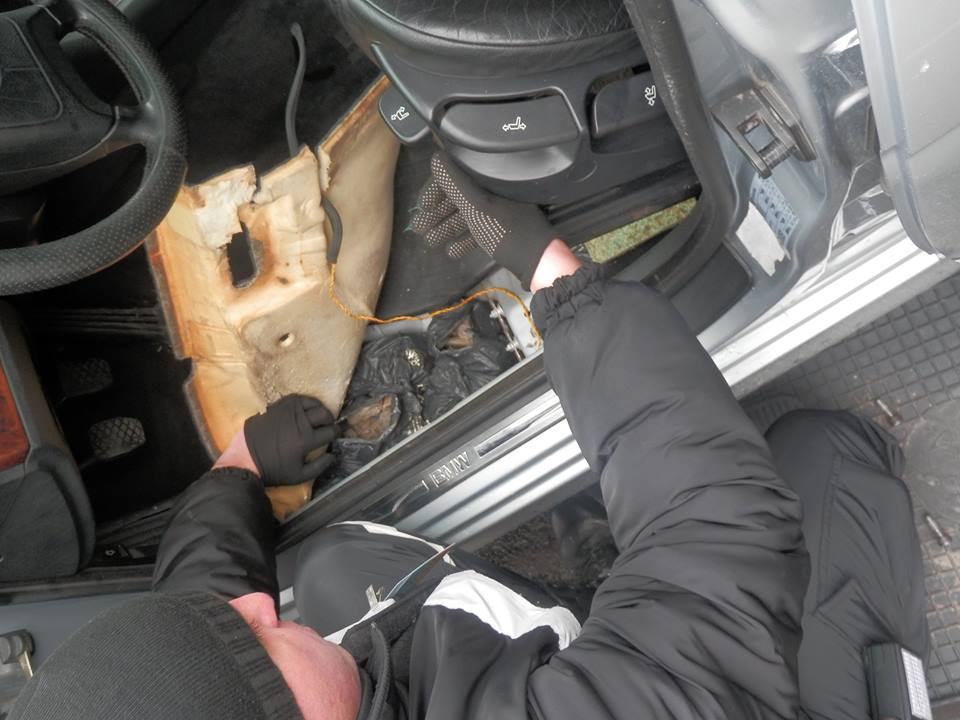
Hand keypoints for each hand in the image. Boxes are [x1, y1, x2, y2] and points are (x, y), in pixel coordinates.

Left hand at [241, 395, 339, 486]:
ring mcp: (287, 411)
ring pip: (312, 402)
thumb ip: (320, 466)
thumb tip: (333, 455)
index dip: (336, 432)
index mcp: (306, 439)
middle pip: (324, 413)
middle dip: (330, 419)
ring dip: (319, 408)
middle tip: (328, 425)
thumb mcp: (299, 476)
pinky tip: (304, 408)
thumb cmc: (273, 470)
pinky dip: (304, 401)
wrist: (246, 460)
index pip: (330, 431)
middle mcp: (299, 422)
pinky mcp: (277, 406)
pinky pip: (296, 398)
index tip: (336, 434)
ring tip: (318, 415)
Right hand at [410, 153, 555, 288]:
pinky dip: (465, 239)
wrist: (538, 263)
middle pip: (460, 198)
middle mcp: (496, 191)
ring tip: (430, 241)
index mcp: (492, 179)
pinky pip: (480, 230)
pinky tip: (452, 252)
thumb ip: (455, 184)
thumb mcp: (478, 207)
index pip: (457, 176)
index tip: (423, 206)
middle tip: (419, 228)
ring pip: (467, 216)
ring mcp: (500, 211)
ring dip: (447, 228)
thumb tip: (436, 158)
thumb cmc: (507, 232)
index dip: (437, 190)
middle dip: (438, 214)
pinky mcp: (504, 229)